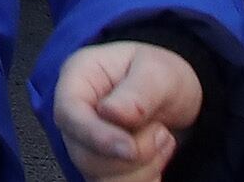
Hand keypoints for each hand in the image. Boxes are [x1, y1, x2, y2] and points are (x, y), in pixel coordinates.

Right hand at [49, 40, 203, 177]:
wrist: (174, 96)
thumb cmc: (159, 75)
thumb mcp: (157, 72)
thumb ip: (137, 92)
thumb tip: (111, 112)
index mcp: (79, 80)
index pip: (69, 114)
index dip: (96, 135)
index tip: (130, 148)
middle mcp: (76, 116)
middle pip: (84, 154)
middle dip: (132, 154)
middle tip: (161, 131)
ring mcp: (87, 145)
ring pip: (100, 177)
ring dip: (142, 168)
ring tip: (162, 138)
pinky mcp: (103, 168)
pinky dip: (144, 180)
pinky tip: (158, 156)